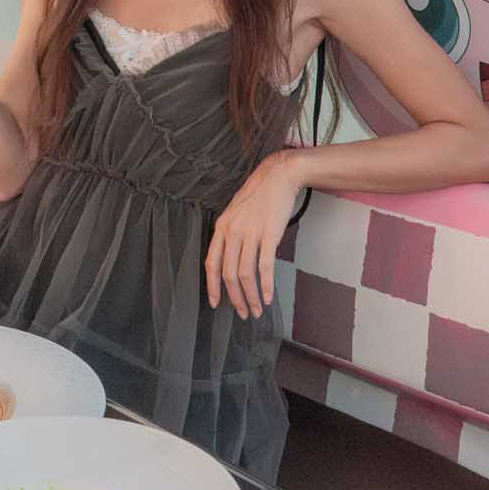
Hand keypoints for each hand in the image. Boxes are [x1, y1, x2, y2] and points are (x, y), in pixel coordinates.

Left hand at [206, 150, 305, 319]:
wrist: (278, 176)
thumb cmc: (258, 195)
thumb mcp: (235, 212)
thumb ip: (231, 234)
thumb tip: (231, 259)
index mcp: (221, 227)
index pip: (211, 263)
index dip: (212, 286)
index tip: (216, 303)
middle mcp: (232, 232)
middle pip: (228, 273)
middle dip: (235, 298)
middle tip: (242, 313)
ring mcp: (250, 233)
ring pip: (245, 274)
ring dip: (251, 296)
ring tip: (256, 309)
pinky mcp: (269, 234)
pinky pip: (264, 266)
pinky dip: (265, 285)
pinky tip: (267, 296)